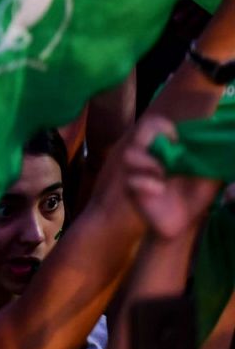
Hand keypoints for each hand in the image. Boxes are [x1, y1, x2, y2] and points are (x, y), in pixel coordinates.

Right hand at [120, 115, 219, 238]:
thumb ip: (210, 158)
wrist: (184, 224)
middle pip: (138, 135)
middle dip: (150, 140)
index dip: (161, 126)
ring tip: (162, 173)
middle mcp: (148, 158)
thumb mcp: (209, 175)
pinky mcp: (133, 190)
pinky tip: (159, 190)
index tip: (176, 138)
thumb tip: (219, 140)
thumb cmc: (196, 196)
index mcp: (164, 149)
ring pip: (129, 155)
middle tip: (168, 154)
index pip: (153, 124)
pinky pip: (132, 181)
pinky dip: (146, 184)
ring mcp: (137, 173)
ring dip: (148, 161)